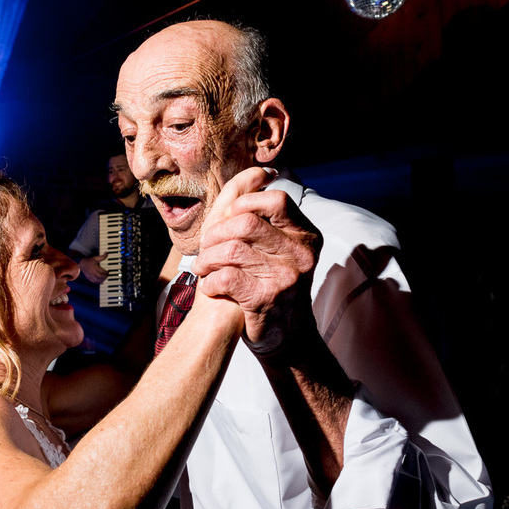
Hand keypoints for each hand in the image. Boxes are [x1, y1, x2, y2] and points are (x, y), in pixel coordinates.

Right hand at [79, 254, 108, 283]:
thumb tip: (107, 253)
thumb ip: (102, 256)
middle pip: (101, 277)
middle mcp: (93, 272)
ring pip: (98, 280)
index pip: (102, 272)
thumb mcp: (96, 258)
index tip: (108, 271)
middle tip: (107, 275)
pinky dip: (98, 282)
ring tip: (105, 277)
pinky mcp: (89, 278)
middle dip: (105, 276)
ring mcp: (91, 276)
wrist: (82, 264)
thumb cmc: (89, 261)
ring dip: (102, 280)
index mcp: (95, 267)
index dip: (106, 272)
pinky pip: (95, 282)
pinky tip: (101, 280)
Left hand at [192, 167, 320, 353]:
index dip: (244, 204)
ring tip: (202, 267)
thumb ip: (263, 204)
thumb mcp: (274, 242)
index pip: (276, 200)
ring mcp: (287, 277)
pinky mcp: (267, 299)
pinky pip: (226, 276)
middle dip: (216, 234)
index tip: (228, 221)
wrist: (283, 337)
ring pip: (232, 249)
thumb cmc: (270, 281)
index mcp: (306, 234)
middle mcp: (302, 253)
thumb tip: (261, 171)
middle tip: (206, 248)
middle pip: (246, 222)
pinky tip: (211, 286)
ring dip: (207, 258)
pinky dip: (210, 280)